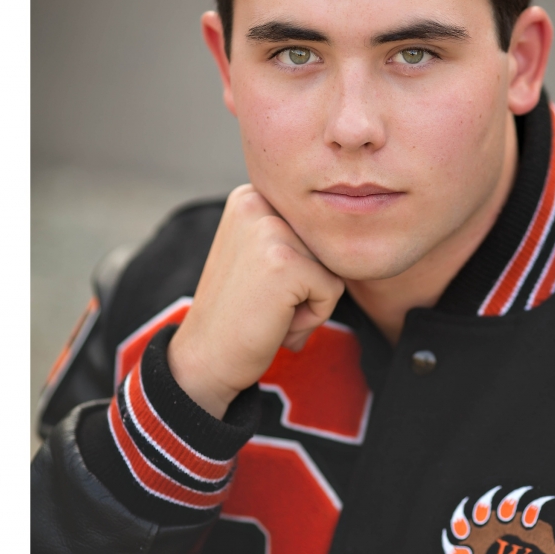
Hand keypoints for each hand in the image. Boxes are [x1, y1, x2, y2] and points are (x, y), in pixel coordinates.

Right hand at [167, 185, 344, 418]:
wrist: (205, 358)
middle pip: (325, 244)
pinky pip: (333, 291)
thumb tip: (349, 213)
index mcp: (251, 195)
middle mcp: (257, 201)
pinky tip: (275, 322)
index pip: (314, 226)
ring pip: (333, 266)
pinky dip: (312, 317)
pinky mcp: (286, 262)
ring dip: (311, 300)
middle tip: (265, 302)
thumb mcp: (259, 253)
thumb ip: (293, 232)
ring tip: (270, 311)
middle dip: (308, 283)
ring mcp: (270, 230)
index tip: (260, 284)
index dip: (300, 265)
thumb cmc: (240, 312)